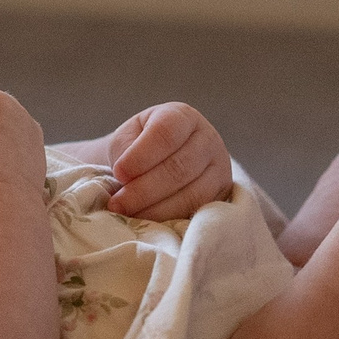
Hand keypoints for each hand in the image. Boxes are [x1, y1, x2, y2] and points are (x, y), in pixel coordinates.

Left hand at [105, 102, 233, 219]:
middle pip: (179, 168)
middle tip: (117, 203)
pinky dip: (168, 219)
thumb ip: (125, 151)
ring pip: (191, 194)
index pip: (166, 133)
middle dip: (143, 190)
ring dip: (155, 209)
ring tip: (128, 213)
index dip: (141, 156)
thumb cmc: (140, 146)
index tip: (118, 172)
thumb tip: (126, 178)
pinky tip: (147, 220)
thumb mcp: (128, 137)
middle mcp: (207, 139)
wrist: (160, 160)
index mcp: (183, 117)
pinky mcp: (220, 196)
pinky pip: (196, 212)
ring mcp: (219, 168)